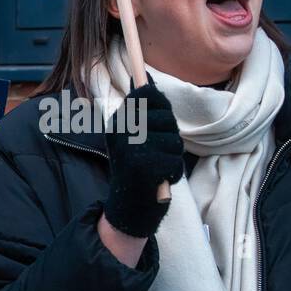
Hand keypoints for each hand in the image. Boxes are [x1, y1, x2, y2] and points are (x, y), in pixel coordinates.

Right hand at [102, 77, 183, 237]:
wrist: (127, 208)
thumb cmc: (137, 169)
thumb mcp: (135, 137)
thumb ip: (144, 112)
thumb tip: (146, 82)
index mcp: (117, 121)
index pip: (146, 94)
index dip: (160, 107)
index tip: (156, 126)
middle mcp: (119, 132)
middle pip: (165, 117)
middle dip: (169, 136)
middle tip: (157, 152)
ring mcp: (129, 148)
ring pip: (173, 140)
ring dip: (172, 157)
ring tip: (157, 167)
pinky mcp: (141, 166)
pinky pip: (174, 161)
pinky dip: (172, 173)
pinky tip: (159, 179)